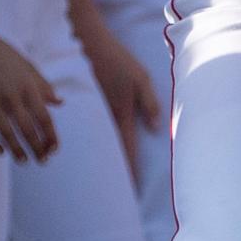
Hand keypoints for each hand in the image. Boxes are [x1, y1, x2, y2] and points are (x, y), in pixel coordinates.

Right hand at [0, 29, 61, 162]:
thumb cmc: (2, 54)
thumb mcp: (27, 66)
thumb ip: (43, 86)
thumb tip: (59, 103)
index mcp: (27, 86)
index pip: (43, 118)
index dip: (50, 136)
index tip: (54, 149)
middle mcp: (11, 95)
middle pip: (27, 130)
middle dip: (37, 149)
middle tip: (42, 161)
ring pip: (6, 133)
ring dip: (16, 151)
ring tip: (23, 161)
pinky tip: (0, 151)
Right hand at [85, 30, 159, 177]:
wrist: (86, 44)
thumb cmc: (117, 59)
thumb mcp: (140, 77)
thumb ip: (149, 103)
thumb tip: (156, 130)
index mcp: (120, 113)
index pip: (127, 150)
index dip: (130, 171)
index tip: (132, 191)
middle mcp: (103, 118)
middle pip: (110, 152)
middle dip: (113, 174)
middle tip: (113, 196)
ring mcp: (92, 114)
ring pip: (98, 145)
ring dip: (100, 162)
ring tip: (99, 184)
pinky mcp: (84, 107)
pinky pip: (90, 132)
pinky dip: (91, 146)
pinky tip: (86, 155)